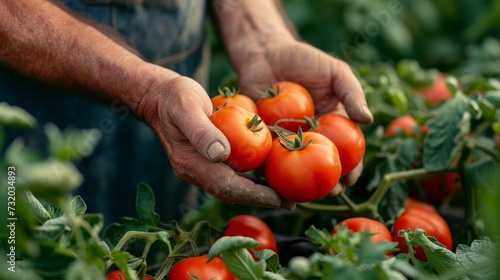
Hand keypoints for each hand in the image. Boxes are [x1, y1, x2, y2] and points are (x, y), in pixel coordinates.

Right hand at [135, 66, 295, 209]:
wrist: (158, 95)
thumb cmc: (174, 96)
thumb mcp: (186, 105)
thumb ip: (201, 130)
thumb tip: (221, 154)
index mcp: (189, 161)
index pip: (226, 185)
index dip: (252, 194)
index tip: (277, 198)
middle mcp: (193, 170)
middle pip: (231, 193)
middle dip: (260, 199)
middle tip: (290, 203)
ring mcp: (198, 167)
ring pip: (231, 187)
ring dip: (256, 193)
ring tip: (283, 196)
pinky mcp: (204, 161)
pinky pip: (229, 176)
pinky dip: (249, 180)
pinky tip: (266, 178)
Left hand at [236, 39, 373, 192]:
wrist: (266, 53)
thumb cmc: (304, 60)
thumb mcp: (335, 72)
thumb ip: (351, 94)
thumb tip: (368, 120)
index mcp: (330, 125)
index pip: (345, 152)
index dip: (351, 168)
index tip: (351, 179)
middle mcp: (309, 137)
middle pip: (320, 166)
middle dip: (326, 183)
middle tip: (328, 192)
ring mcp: (284, 139)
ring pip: (293, 169)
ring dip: (298, 186)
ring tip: (301, 198)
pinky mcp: (261, 137)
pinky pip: (265, 157)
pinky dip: (268, 172)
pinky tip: (271, 184)